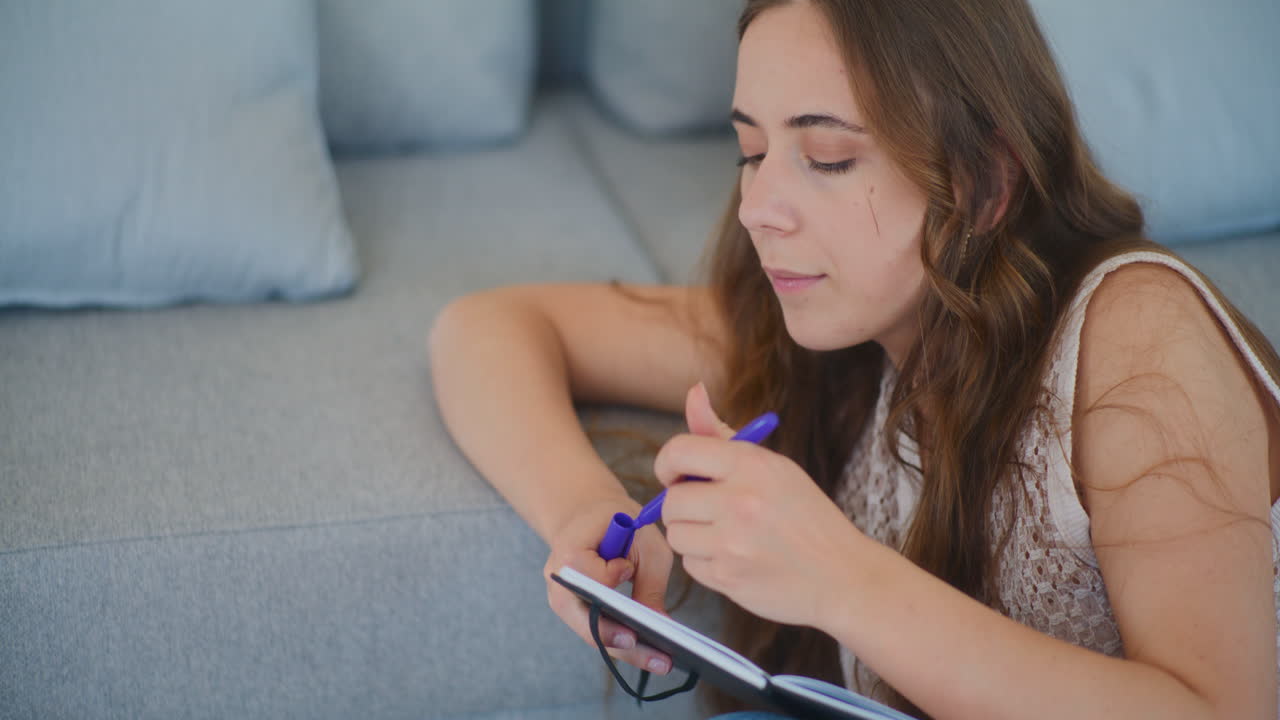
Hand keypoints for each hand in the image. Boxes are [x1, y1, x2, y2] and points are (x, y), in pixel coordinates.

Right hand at [543, 496, 675, 674]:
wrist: (588, 515)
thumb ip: (651, 582)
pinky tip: (650, 652)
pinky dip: (621, 642)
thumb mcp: (645, 542)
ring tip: (661, 662)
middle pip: (586, 619)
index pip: (590, 576)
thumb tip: (662, 625)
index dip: (610, 576)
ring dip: (626, 650)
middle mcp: (558, 581)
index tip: (627, 569)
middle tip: (660, 658)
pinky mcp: (574, 611)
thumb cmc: (620, 523)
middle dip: (622, 640)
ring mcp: (562, 599)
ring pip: (591, 633)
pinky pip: (595, 631)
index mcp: (569, 552)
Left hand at [655, 382, 863, 627]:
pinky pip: (690, 566)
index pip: (678, 451)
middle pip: (671, 500)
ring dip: (693, 537)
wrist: (842, 573)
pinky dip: (706, 564)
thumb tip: (693, 391)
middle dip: (682, 507)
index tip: (675, 475)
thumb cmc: (806, 516)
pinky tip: (737, 559)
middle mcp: (740, 500)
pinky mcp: (728, 577)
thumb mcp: (773, 467)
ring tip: (727, 537)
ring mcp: (733, 542)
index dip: (667, 464)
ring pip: (676, 535)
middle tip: (708, 511)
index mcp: (751, 464)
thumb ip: (722, 435)